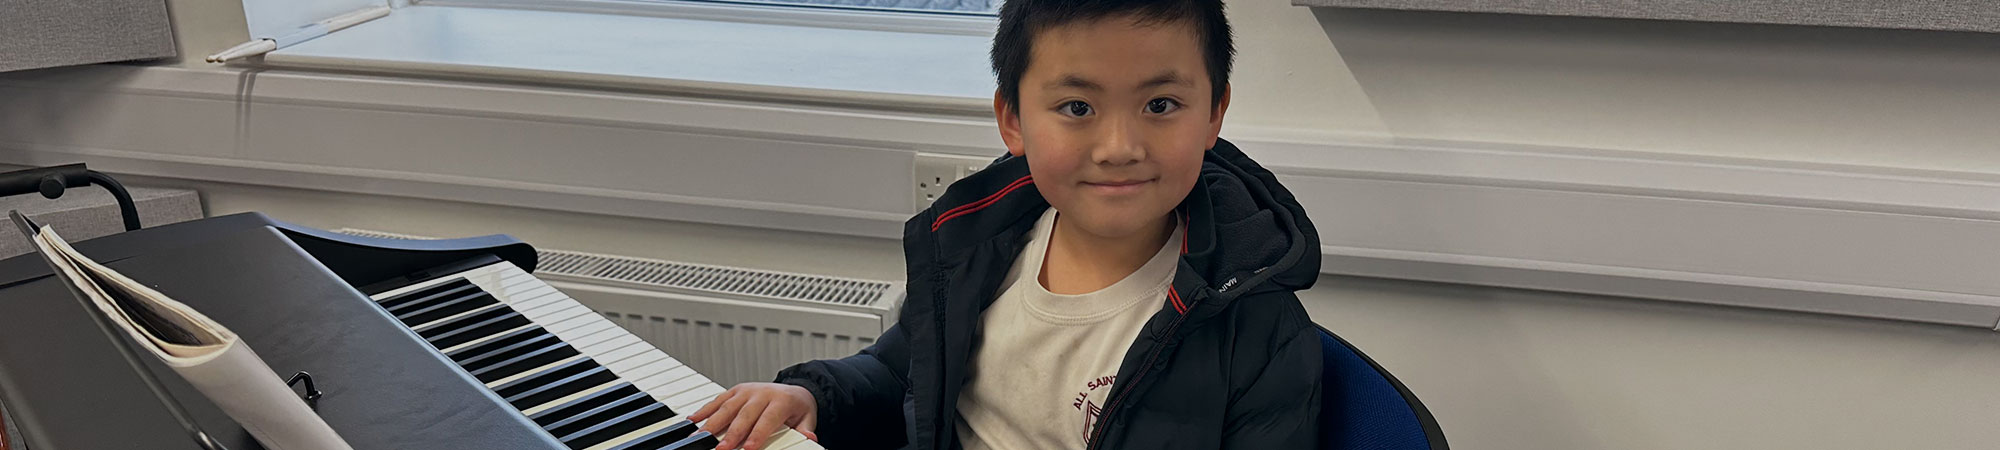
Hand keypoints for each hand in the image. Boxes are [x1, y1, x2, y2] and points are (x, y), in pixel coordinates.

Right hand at [689, 382, 818, 449]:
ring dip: (711, 424)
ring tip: (699, 438)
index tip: (747, 448)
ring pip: (726, 408)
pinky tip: (692, 421)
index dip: (757, 434)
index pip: (767, 419)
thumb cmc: (797, 409)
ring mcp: (746, 391)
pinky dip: (704, 410)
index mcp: (780, 401)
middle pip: (744, 415)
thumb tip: (810, 438)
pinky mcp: (734, 391)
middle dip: (731, 434)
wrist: (794, 389)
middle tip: (721, 449)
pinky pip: (717, 401)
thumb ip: (805, 429)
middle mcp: (761, 393)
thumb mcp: (807, 419)